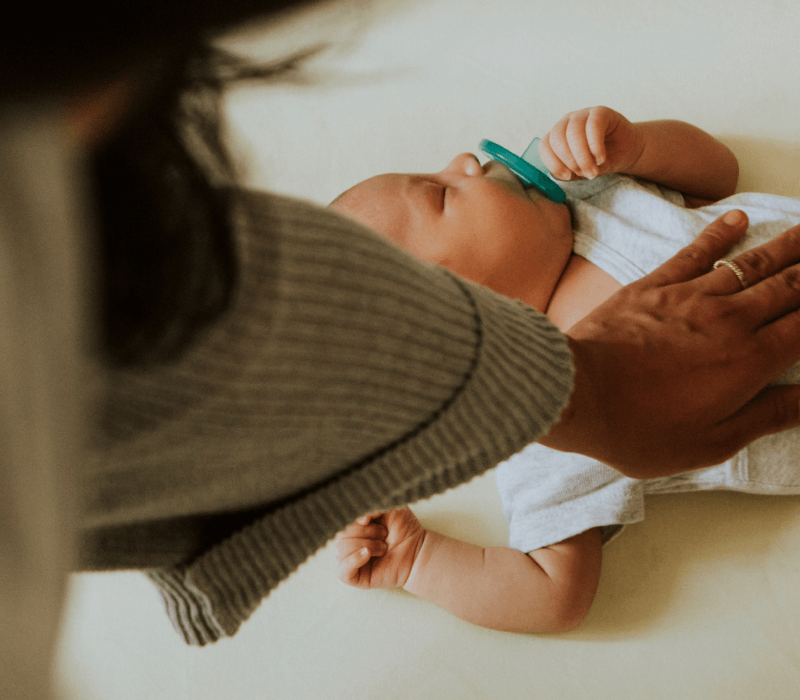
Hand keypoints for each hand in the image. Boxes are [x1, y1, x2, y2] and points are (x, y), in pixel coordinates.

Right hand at [335, 508, 424, 589]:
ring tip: (383, 548)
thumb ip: (372, 506)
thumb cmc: (405, 529)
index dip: (353, 519)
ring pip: (342, 550)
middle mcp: (350, 543)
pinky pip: (342, 571)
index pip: (342, 522)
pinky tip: (367, 554)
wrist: (419, 550)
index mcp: (354, 528)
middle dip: (366, 532)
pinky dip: (353, 560)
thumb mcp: (389, 508)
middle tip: (385, 535)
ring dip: (366, 545)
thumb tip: (359, 518)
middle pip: (342, 535)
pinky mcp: (356, 577)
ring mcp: (351, 561)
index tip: (369, 518)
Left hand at [539, 106, 643, 180]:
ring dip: (583, 156)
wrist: (626, 151)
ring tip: (593, 170)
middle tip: (584, 174)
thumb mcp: (581, 170)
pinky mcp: (600, 112)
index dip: (553, 163)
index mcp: (557, 136)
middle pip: (557, 138)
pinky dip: (595, 146)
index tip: (567, 176)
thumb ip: (569, 172)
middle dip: (570, 161)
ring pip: (573, 132)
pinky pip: (593, 126)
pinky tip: (601, 158)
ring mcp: (582, 115)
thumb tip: (559, 176)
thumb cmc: (599, 161)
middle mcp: (566, 122)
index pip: (545, 145)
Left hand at [540, 209, 799, 477]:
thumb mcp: (711, 441)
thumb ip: (769, 415)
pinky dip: (720, 233)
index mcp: (749, 361)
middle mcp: (730, 320)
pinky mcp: (654, 286)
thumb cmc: (638, 428)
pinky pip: (696, 252)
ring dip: (787, 244)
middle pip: (789, 286)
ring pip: (751, 262)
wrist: (577, 393)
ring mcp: (690, 296)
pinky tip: (739, 219)